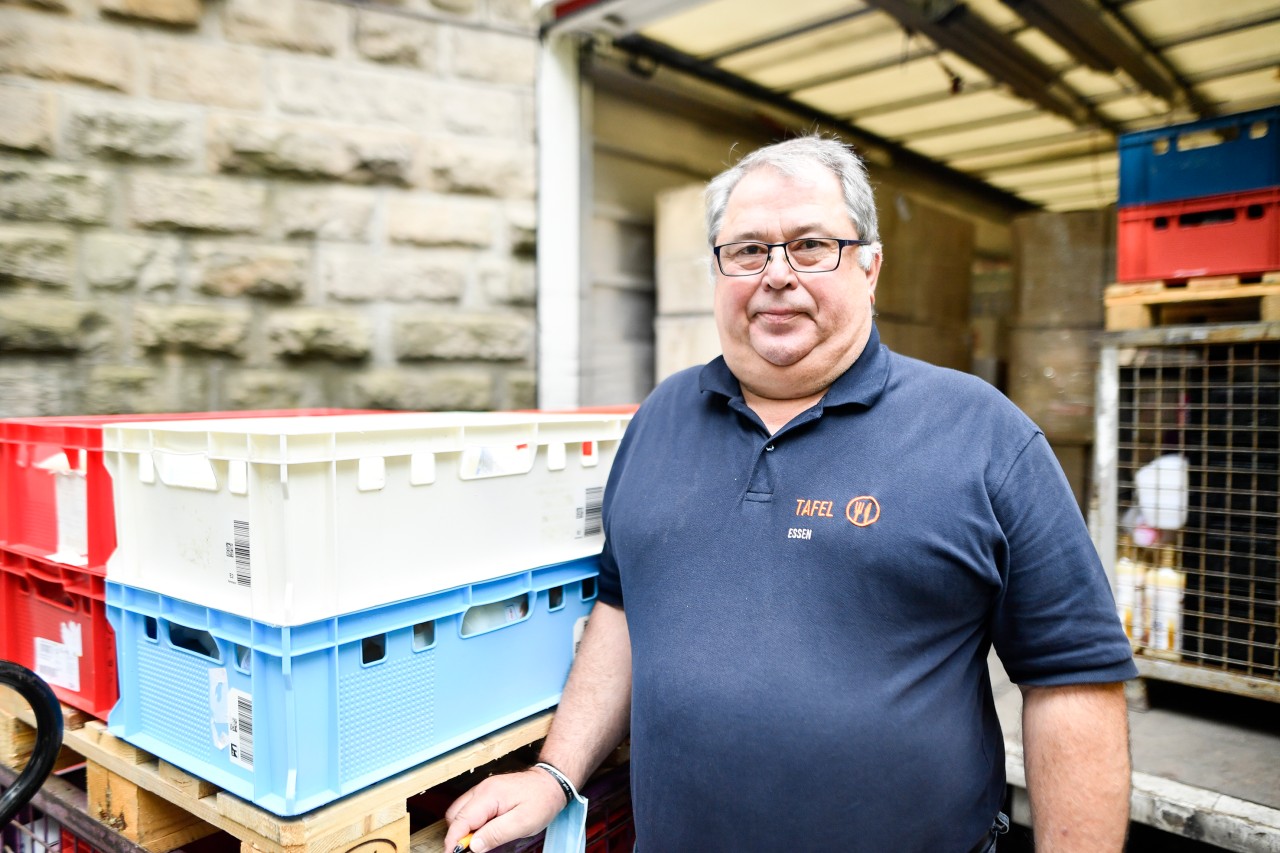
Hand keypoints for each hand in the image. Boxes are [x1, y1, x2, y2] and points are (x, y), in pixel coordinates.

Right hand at [443, 767, 566, 852]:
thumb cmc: (541, 800)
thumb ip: (496, 834)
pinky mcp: (488, 793)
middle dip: (456, 835)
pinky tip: (483, 830)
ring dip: (463, 828)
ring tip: (477, 842)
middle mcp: (482, 789)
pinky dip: (471, 822)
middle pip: (455, 815)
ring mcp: (483, 789)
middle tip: (467, 850)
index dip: (453, 840)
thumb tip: (473, 845)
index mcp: (489, 796)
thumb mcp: (522, 823)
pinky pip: (470, 808)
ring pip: (460, 811)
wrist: (552, 782)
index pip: (461, 820)